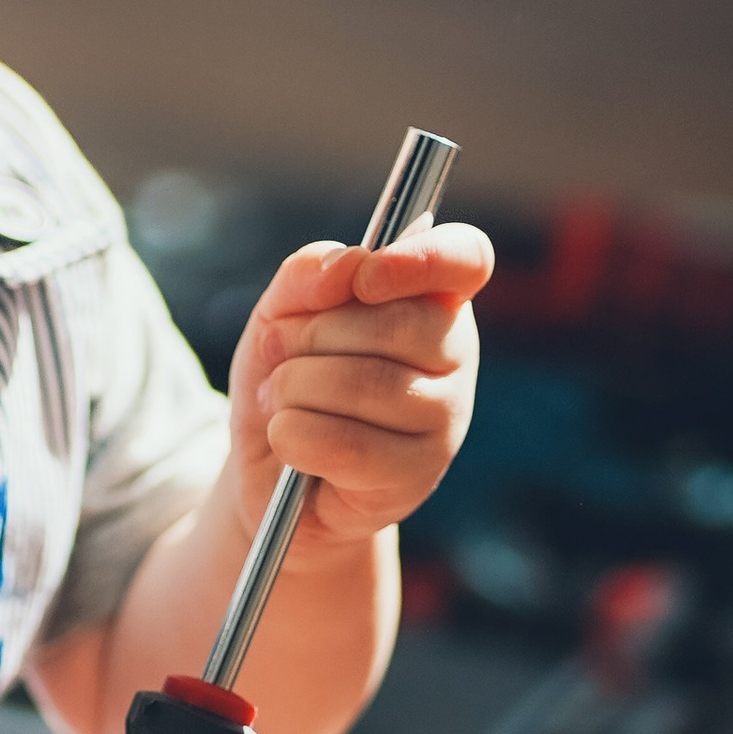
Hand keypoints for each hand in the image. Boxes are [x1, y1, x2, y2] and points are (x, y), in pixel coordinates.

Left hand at [226, 220, 491, 551]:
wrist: (267, 470)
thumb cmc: (287, 380)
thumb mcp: (279, 313)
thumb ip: (307, 274)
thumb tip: (348, 266)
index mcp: (431, 298)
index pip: (466, 258)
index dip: (420, 260)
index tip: (364, 280)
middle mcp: (454, 355)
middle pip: (394, 324)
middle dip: (310, 336)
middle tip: (280, 356)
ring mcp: (446, 419)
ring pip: (366, 384)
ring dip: (292, 388)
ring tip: (278, 401)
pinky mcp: (418, 475)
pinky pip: (345, 443)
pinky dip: (292, 435)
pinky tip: (287, 440)